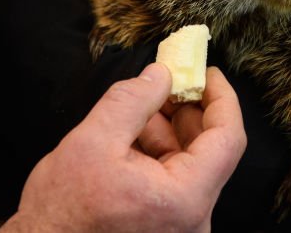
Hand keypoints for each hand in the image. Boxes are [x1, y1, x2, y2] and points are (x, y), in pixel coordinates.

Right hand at [1, 63, 246, 232]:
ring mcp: (181, 226)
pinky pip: (176, 181)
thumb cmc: (63, 211)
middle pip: (211, 151)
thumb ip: (132, 100)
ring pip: (191, 164)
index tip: (206, 72)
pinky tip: (135, 135)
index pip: (227, 139)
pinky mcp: (166, 228)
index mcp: (185, 199)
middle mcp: (193, 219)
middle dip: (189, 110)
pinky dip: (160, 153)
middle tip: (169, 80)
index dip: (221, 99)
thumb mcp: (93, 141)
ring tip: (141, 107)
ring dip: (170, 130)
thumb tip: (161, 74)